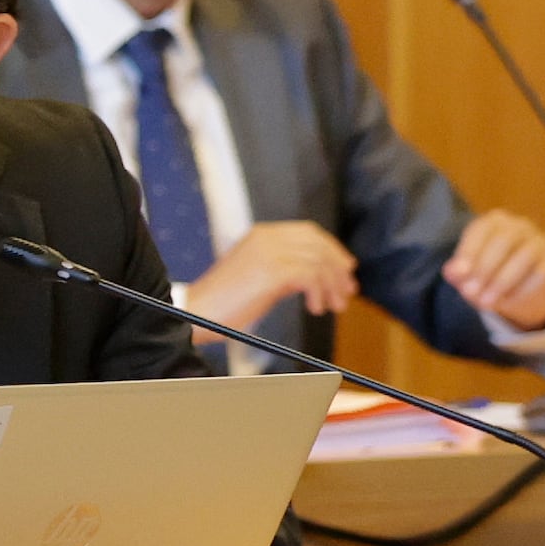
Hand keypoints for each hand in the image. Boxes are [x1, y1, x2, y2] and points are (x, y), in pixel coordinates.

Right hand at [186, 221, 359, 330]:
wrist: (196, 313)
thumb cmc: (223, 304)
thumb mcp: (256, 278)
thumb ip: (282, 270)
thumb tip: (313, 278)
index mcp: (261, 235)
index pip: (308, 232)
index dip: (331, 249)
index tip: (346, 269)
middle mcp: (266, 237)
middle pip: (318, 243)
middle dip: (338, 267)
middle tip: (348, 291)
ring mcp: (268, 252)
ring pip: (318, 261)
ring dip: (332, 285)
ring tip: (334, 306)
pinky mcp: (271, 271)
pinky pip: (310, 276)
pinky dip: (319, 292)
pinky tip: (315, 308)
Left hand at [437, 207, 544, 336]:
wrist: (528, 295)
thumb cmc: (493, 278)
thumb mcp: (471, 277)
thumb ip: (459, 273)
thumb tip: (452, 272)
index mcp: (495, 222)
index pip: (481, 230)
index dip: (468, 252)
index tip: (458, 276)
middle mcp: (520, 225)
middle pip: (503, 240)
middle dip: (484, 268)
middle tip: (470, 294)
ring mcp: (542, 240)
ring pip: (524, 256)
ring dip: (502, 281)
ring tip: (486, 303)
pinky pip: (541, 272)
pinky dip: (523, 289)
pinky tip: (509, 303)